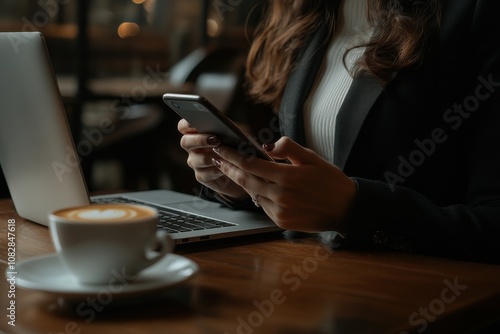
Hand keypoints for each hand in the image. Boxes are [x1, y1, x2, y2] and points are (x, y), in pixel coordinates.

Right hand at [177, 119, 248, 199]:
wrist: (241, 169)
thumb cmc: (236, 146)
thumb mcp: (234, 134)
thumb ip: (228, 128)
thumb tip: (226, 126)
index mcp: (195, 133)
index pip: (183, 126)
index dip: (186, 124)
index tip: (194, 121)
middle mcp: (192, 147)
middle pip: (185, 142)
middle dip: (200, 140)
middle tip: (216, 139)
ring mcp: (195, 162)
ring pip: (196, 159)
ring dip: (210, 156)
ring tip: (223, 155)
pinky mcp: (201, 176)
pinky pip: (204, 174)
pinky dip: (216, 170)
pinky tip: (225, 168)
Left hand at [212, 136, 356, 232]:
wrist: (346, 209)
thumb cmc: (330, 181)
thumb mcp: (312, 158)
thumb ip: (288, 148)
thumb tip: (266, 146)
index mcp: (287, 177)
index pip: (251, 164)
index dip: (232, 155)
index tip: (221, 148)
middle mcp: (281, 195)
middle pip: (246, 179)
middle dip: (228, 167)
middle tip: (216, 158)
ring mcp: (280, 211)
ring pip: (252, 193)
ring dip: (240, 181)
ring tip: (229, 169)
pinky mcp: (281, 222)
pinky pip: (262, 205)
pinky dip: (256, 194)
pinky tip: (253, 186)